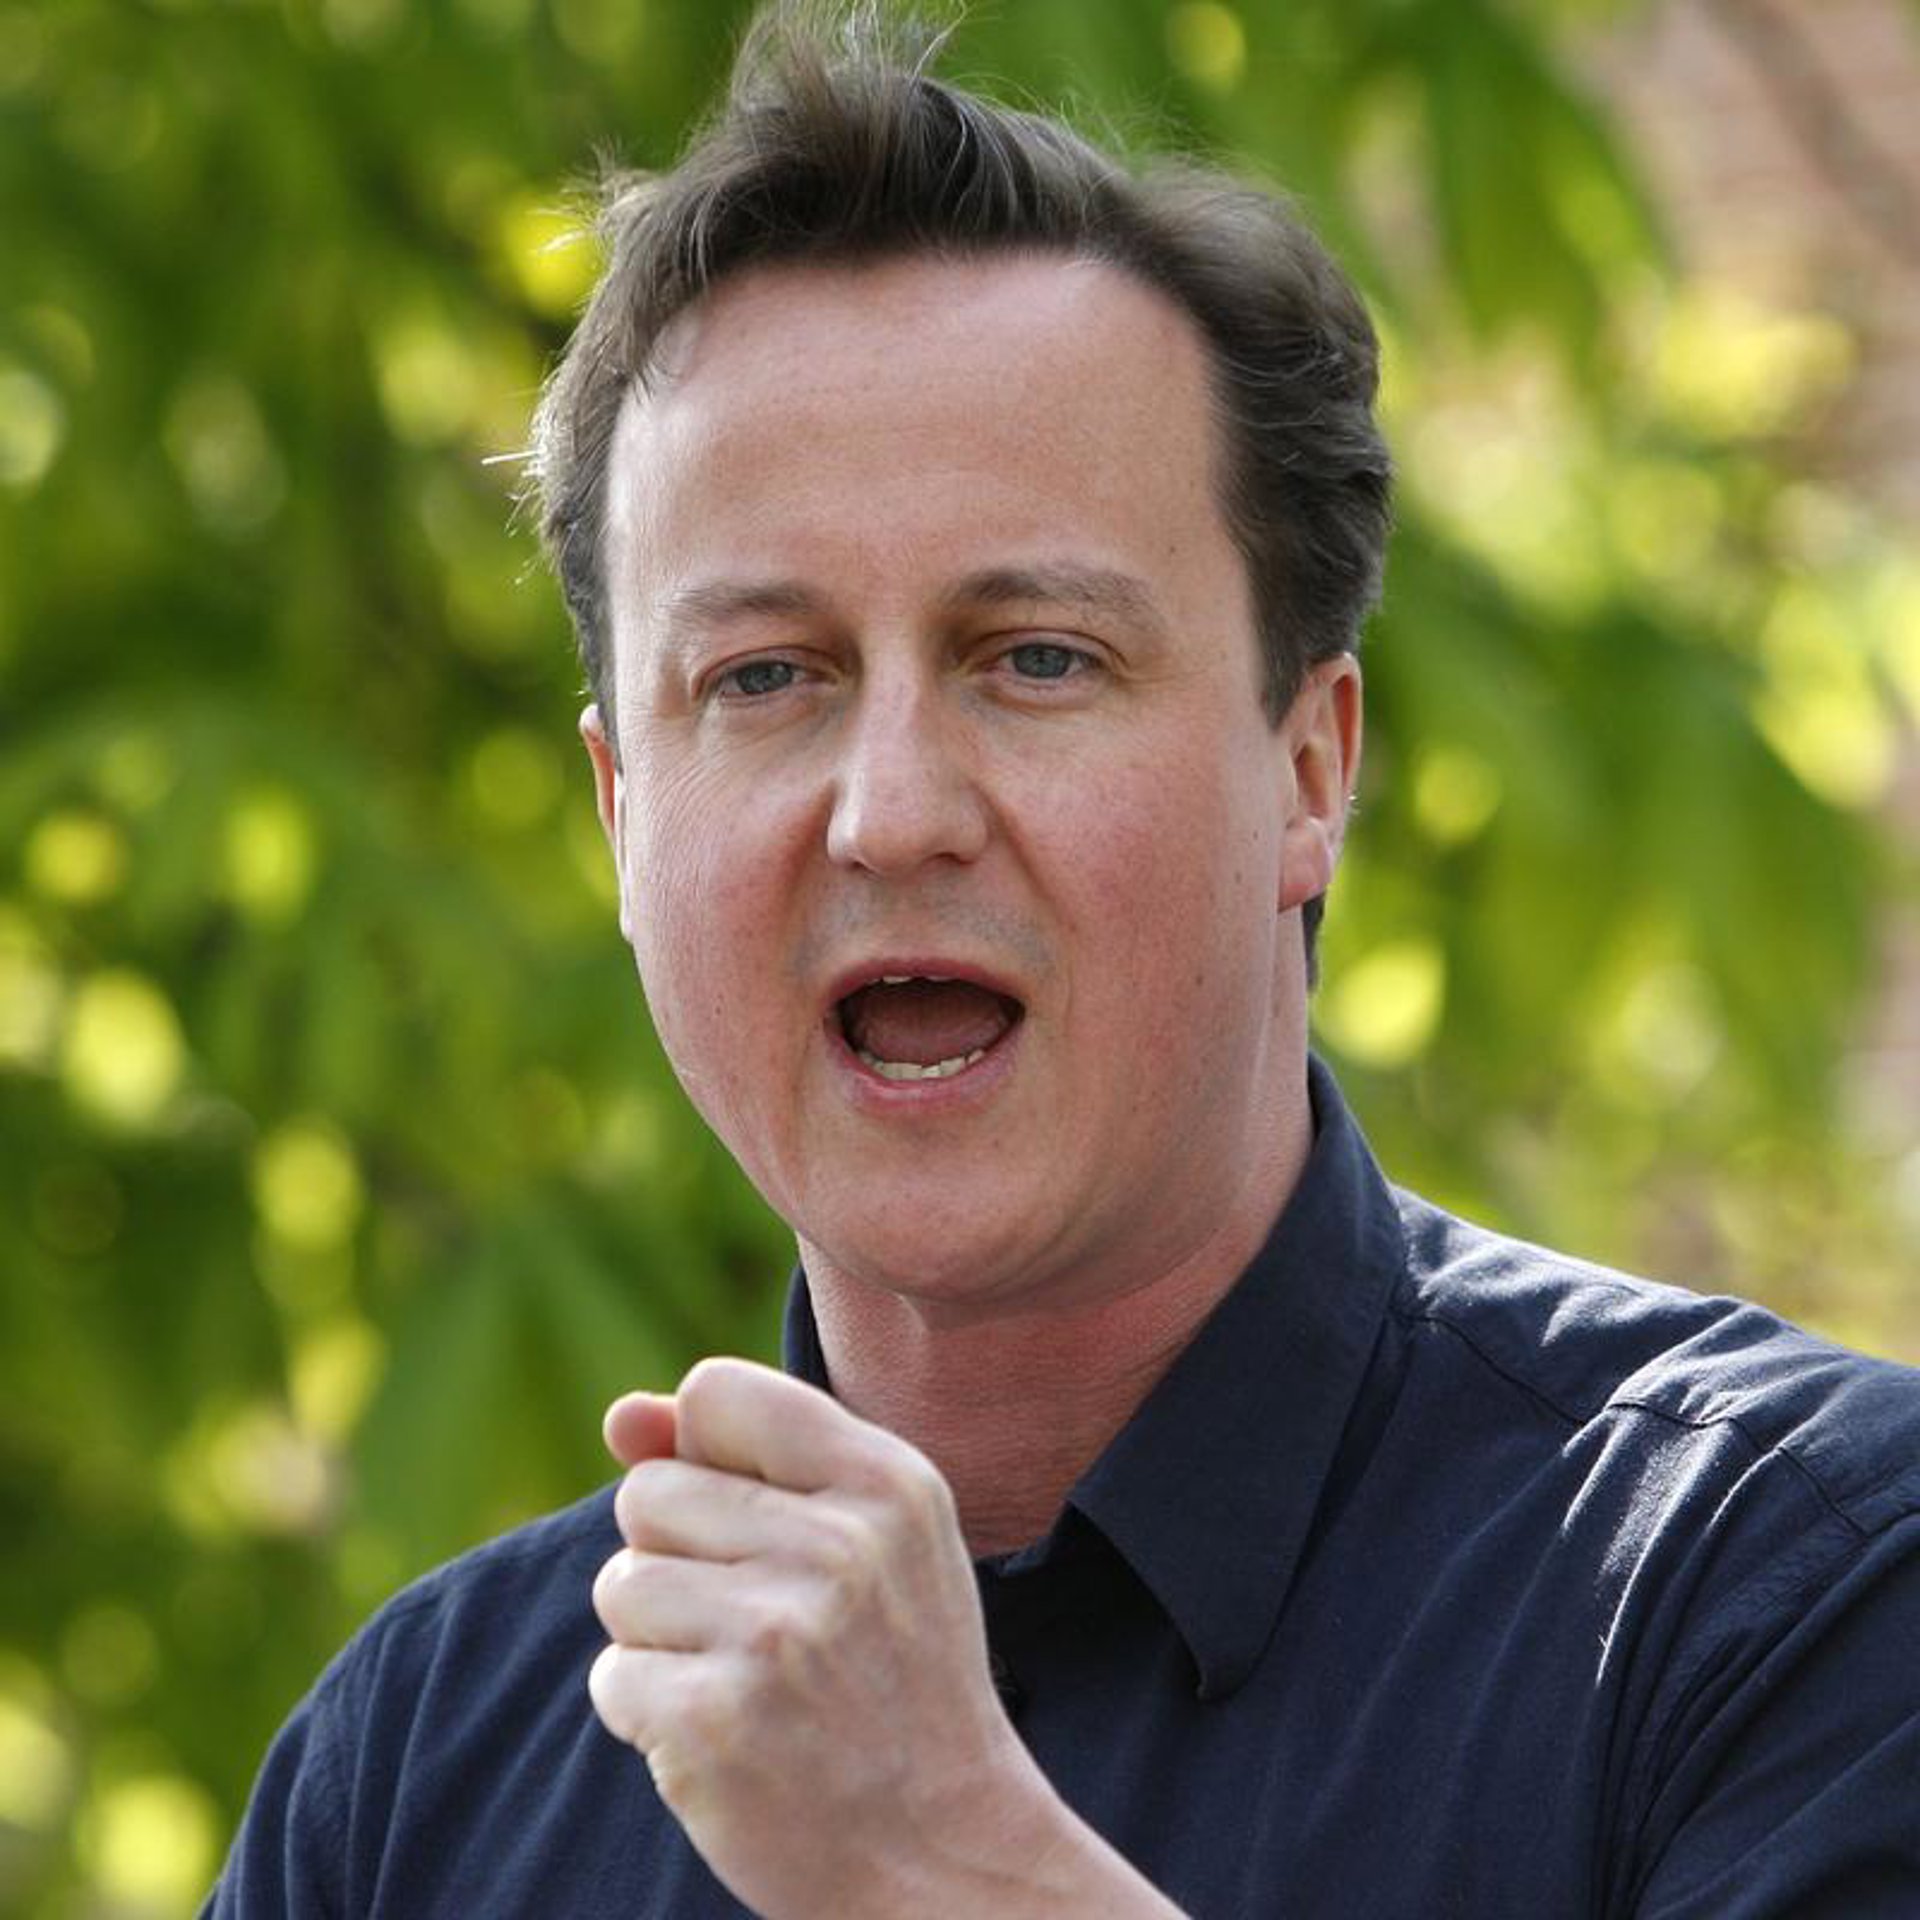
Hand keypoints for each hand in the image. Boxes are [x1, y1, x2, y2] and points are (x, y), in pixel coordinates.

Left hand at [588, 1358, 1183, 1918]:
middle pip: (647, 1491)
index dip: (700, 1453)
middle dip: (676, 1556)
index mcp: (885, 1481)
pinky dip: (649, 1714)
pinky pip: (612, 1678)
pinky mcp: (716, 1724)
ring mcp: (776, 1636)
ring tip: (745, 1679)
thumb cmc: (896, 1675)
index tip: (751, 1520)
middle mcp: (836, 1546)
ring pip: (620, 1585)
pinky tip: (726, 1735)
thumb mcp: (871, 1537)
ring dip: (659, 1640)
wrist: (948, 1856)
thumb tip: (621, 1416)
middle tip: (761, 1622)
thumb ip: (749, 1456)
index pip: (714, 1393)